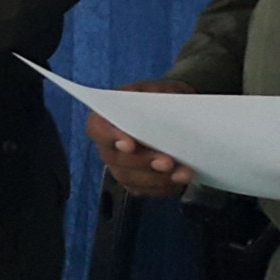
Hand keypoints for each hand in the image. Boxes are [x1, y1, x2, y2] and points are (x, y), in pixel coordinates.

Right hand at [86, 80, 198, 197]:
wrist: (176, 117)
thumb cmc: (163, 101)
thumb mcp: (163, 89)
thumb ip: (158, 94)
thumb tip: (161, 101)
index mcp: (106, 116)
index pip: (97, 128)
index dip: (110, 137)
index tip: (130, 143)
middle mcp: (107, 144)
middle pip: (115, 158)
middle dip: (142, 162)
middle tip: (166, 162)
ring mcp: (119, 165)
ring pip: (130, 178)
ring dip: (157, 178)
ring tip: (182, 173)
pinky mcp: (135, 181)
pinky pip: (144, 190)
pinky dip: (164, 187)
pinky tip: (180, 180)